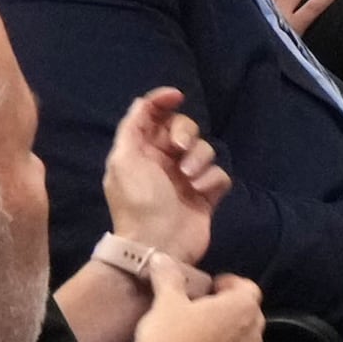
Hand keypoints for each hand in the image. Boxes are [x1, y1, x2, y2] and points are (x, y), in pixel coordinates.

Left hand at [101, 85, 227, 264]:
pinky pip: (219, 174)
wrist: (158, 244)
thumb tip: (145, 102)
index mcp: (141, 150)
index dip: (163, 100)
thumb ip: (132, 127)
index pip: (153, 115)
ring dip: (199, 160)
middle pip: (184, 127)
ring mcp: (187, 177)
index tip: (177, 97)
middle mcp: (164, 160)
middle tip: (179, 151)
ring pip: (205, 149)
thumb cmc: (137, 202)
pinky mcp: (207, 194)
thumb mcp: (123, 161)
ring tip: (189, 180)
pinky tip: (200, 193)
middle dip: (186, 134)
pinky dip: (211, 181)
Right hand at [137, 263, 270, 341]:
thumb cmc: (169, 334)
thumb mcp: (167, 300)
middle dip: (230, 306)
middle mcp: (254, 333)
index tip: (211, 286)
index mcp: (243, 308)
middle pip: (249, 312)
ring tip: (202, 329)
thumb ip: (169, 276)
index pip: (249, 288)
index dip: (230, 283)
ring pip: (244, 336)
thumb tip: (160, 258)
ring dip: (229, 329)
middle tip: (203, 306)